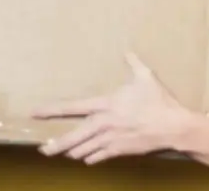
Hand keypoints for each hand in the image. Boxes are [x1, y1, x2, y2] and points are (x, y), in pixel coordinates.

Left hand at [31, 52, 194, 164]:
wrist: (173, 127)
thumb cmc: (159, 101)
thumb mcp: (146, 78)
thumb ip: (133, 64)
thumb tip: (127, 50)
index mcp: (106, 104)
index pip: (72, 107)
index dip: (51, 110)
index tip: (35, 112)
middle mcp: (104, 123)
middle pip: (73, 136)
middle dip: (55, 145)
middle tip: (43, 149)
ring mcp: (111, 139)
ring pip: (83, 150)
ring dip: (73, 151)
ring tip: (64, 152)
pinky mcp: (119, 151)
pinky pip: (98, 157)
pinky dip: (91, 158)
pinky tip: (87, 158)